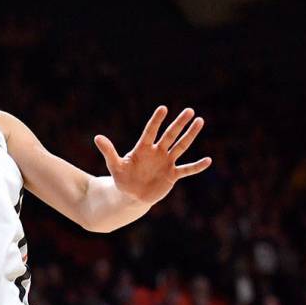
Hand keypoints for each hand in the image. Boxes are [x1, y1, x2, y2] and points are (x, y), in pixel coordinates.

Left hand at [94, 106, 210, 205]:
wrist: (132, 195)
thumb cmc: (122, 178)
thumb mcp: (114, 166)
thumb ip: (109, 152)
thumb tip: (97, 137)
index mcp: (143, 148)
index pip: (151, 131)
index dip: (156, 121)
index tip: (163, 108)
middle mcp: (157, 152)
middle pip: (170, 135)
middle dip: (179, 123)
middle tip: (189, 110)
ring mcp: (166, 162)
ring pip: (181, 147)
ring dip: (190, 135)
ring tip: (200, 121)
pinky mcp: (172, 175)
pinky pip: (187, 169)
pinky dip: (197, 166)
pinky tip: (208, 161)